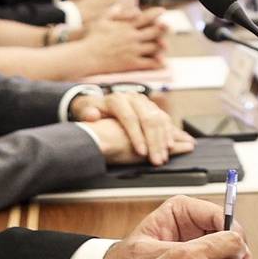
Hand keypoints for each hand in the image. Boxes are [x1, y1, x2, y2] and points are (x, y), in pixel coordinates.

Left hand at [72, 91, 193, 164]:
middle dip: (154, 142)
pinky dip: (170, 133)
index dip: (137, 136)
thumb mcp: (85, 112)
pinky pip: (164, 119)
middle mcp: (133, 98)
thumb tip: (92, 115)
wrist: (99, 103)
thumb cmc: (92, 111)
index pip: (130, 118)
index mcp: (117, 100)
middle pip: (149, 119)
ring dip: (164, 139)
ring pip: (159, 119)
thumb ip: (88, 114)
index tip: (141, 153)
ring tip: (164, 156)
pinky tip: (172, 145)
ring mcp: (144, 101)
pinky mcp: (152, 107)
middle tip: (156, 160)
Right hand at [77, 12, 164, 73]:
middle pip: (154, 31)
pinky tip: (163, 62)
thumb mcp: (101, 21)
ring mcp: (133, 50)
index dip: (155, 13)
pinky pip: (149, 63)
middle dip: (163, 29)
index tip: (162, 10)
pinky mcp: (132, 63)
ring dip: (161, 46)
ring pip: (154, 47)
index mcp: (126, 26)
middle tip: (169, 28)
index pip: (145, 17)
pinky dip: (157, 62)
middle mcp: (132, 36)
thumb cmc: (92, 38)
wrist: (87, 56)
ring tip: (165, 46)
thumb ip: (112, 13)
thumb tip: (118, 5)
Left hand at [99, 194, 247, 258]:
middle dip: (235, 252)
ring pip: (228, 253)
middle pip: (228, 234)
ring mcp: (199, 246)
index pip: (218, 214)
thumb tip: (207, 253)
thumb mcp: (148, 256)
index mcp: (180, 211)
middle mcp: (193, 226)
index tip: (238, 249)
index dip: (232, 231)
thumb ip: (178, 253)